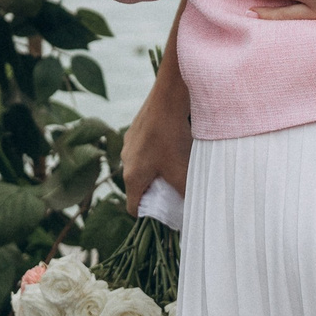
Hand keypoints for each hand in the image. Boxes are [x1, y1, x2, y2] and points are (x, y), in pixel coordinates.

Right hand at [120, 62, 191, 215]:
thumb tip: (190, 211)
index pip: (133, 207)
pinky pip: (144, 149)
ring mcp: (129, 143)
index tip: (165, 212)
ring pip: (141, 166)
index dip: (148, 214)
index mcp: (132, 176)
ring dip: (157, 170)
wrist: (166, 100)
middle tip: (175, 188)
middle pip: (138, 186)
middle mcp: (125, 160)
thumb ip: (184, 195)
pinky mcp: (135, 129)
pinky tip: (173, 144)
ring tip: (176, 164)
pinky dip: (156, 153)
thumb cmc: (172, 139)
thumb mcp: (181, 172)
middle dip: (156, 191)